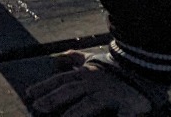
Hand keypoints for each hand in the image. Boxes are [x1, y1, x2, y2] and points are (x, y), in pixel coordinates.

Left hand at [24, 53, 157, 114]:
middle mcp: (94, 82)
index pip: (60, 79)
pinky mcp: (128, 104)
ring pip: (90, 103)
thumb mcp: (91, 60)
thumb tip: (56, 60)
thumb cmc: (112, 68)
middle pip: (70, 90)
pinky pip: (123, 115)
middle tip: (38, 108)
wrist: (142, 65)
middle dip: (53, 99)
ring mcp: (110, 93)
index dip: (44, 86)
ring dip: (76, 113)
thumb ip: (74, 60)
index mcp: (84, 73)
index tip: (28, 94)